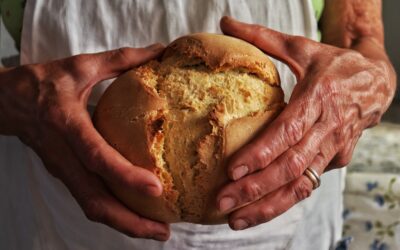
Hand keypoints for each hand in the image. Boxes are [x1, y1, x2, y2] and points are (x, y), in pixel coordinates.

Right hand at [0, 45, 170, 239]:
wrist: (6, 101)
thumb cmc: (44, 82)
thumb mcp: (81, 66)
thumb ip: (121, 59)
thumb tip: (159, 51)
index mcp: (66, 125)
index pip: (97, 156)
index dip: (124, 175)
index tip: (155, 188)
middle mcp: (63, 155)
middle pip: (94, 200)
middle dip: (129, 222)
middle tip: (163, 232)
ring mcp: (62, 170)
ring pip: (91, 207)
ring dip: (123, 224)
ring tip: (156, 232)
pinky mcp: (64, 175)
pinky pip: (89, 201)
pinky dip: (113, 214)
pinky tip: (136, 214)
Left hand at [216, 17, 395, 229]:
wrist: (377, 81)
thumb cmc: (334, 64)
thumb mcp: (301, 47)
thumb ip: (262, 38)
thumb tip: (224, 22)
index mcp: (319, 97)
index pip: (288, 131)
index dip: (262, 153)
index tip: (233, 170)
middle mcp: (328, 128)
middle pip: (291, 166)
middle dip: (257, 188)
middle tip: (224, 203)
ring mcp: (334, 149)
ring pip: (301, 185)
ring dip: (268, 206)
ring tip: (236, 220)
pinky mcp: (334, 161)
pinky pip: (306, 185)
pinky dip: (282, 202)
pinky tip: (257, 212)